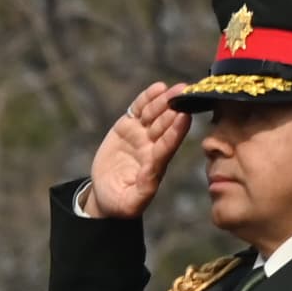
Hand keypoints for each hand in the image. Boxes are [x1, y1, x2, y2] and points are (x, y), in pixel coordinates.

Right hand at [87, 81, 190, 219]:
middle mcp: (151, 147)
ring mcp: (140, 136)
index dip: (175, 131)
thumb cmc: (120, 202)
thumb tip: (151, 175)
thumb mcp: (130, 202)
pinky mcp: (127, 128)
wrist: (107, 194)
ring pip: (154, 115)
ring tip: (174, 88)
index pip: (167, 145)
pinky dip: (146, 99)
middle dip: (173, 109)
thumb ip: (142, 191)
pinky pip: (138, 110)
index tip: (184, 116)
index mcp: (155, 165)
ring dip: (163, 101)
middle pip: (164, 125)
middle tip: (184, 92)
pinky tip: (157, 88)